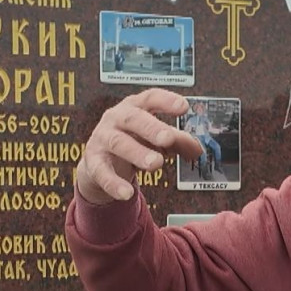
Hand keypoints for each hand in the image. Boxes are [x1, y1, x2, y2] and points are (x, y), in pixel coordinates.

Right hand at [74, 88, 204, 203]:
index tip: (183, 107)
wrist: (99, 160)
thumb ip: (178, 141)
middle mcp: (116, 118)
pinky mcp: (93, 161)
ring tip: (156, 163)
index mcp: (134, 107)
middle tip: (169, 138)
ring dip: (137, 152)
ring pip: (118, 143)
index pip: (150, 98)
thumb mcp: (155, 138)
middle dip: (151, 127)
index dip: (166, 101)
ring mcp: (102, 138)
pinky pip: (102, 172)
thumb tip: (197, 149)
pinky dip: (114, 183)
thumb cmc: (131, 140)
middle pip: (133, 118)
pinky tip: (127, 192)